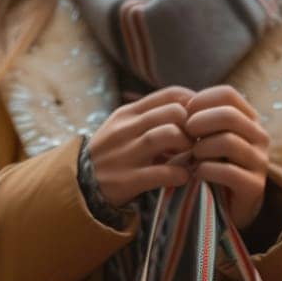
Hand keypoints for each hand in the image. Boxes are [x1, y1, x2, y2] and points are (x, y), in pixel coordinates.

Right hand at [87, 86, 194, 207]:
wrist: (79, 186)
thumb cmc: (112, 154)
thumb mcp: (123, 128)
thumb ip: (151, 117)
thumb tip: (190, 108)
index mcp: (127, 113)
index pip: (170, 94)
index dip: (194, 103)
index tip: (202, 118)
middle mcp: (125, 129)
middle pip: (173, 112)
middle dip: (192, 126)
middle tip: (197, 140)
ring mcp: (125, 154)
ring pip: (167, 135)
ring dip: (187, 146)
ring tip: (190, 157)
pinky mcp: (127, 180)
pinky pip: (163, 172)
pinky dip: (180, 174)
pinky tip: (183, 177)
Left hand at [185, 85, 269, 228]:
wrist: (227, 207)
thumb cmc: (212, 165)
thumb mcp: (207, 137)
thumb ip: (199, 118)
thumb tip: (180, 101)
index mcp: (249, 119)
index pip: (228, 94)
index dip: (201, 99)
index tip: (184, 113)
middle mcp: (260, 137)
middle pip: (229, 115)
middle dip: (199, 122)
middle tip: (184, 134)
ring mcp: (260, 162)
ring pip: (228, 142)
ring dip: (201, 148)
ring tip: (191, 156)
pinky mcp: (255, 186)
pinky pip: (227, 171)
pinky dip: (205, 171)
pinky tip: (195, 174)